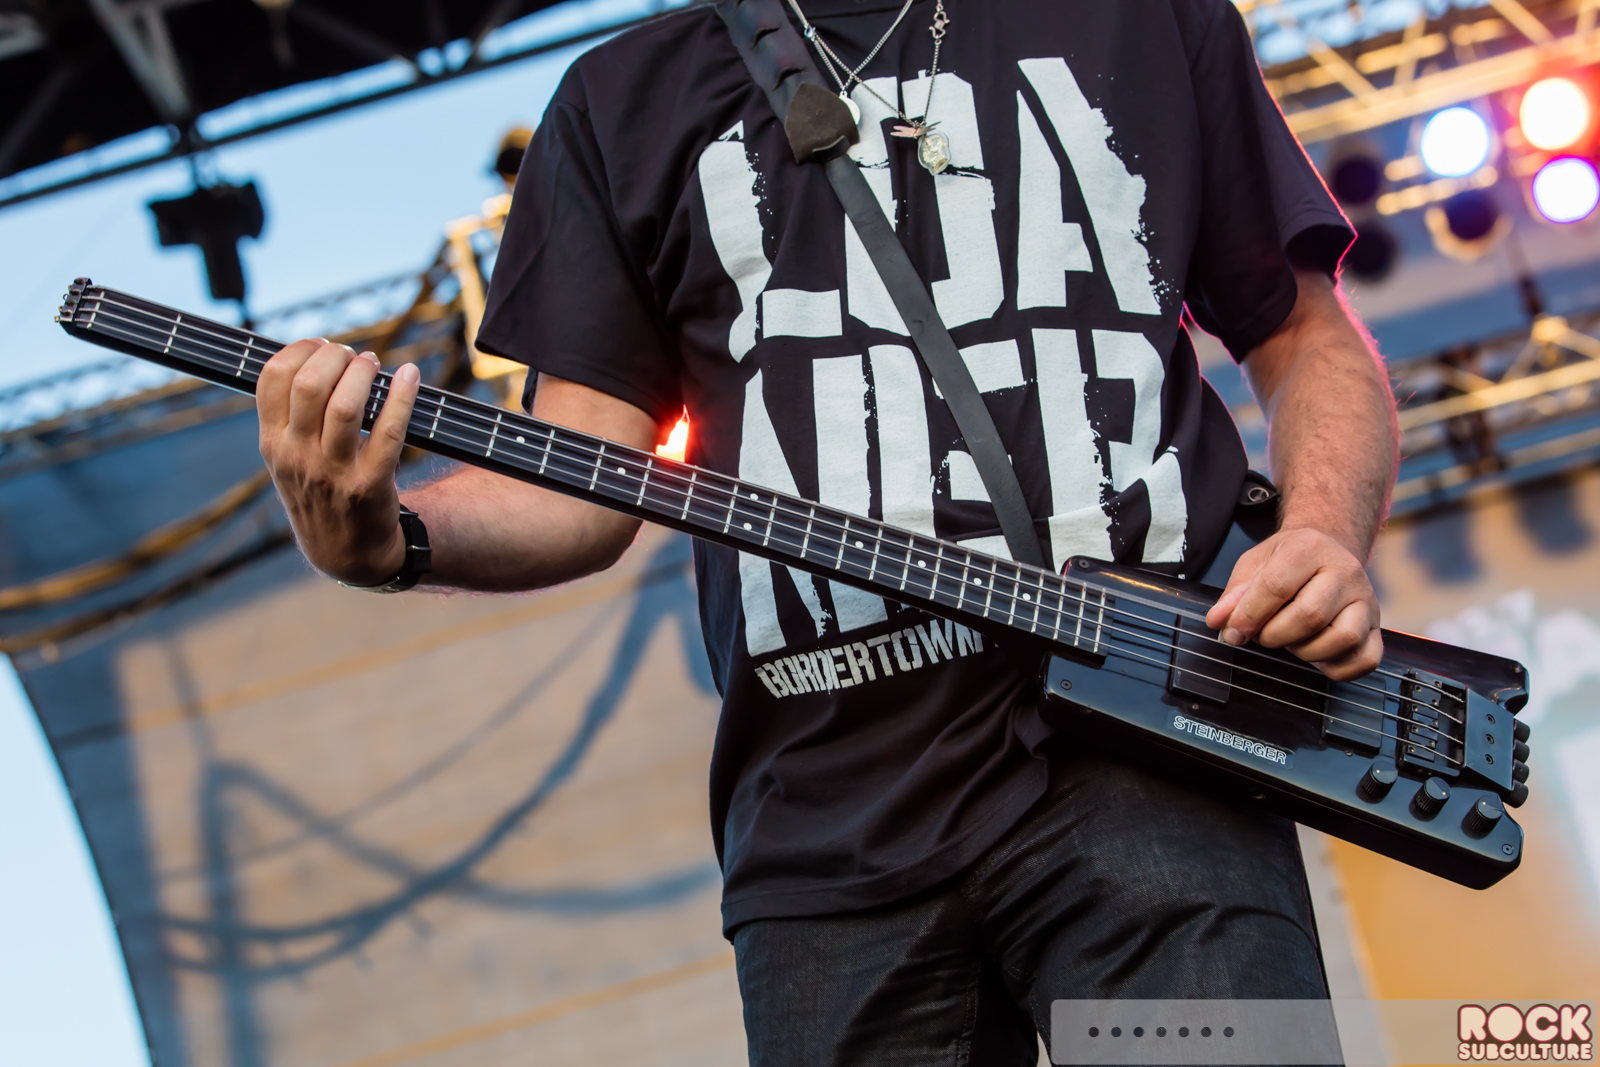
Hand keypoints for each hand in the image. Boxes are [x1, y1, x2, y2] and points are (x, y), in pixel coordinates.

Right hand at [257, 339, 420, 584]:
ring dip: (364, 372)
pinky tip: (410, 376)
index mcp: (272, 443)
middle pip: (310, 385)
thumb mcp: (287, 459)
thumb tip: (313, 356)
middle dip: (335, 356)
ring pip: (346, 405)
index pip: (273, 379)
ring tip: (372, 363)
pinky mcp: (370, 484)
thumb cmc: (319, 491)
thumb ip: (290, 415)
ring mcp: (333, 472)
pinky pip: (389, 431)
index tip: (321, 345)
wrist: (345, 552)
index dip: (300, 349)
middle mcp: (297, 456)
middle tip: (353, 355)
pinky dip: (403, 397)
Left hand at [1203, 527, 1382, 680]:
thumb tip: (1218, 621)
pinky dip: (1338, 668)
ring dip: (1306, 652)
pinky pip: (1366, 659)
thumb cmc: (1288, 560)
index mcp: (1309, 548)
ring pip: (1342, 638)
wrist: (1327, 549)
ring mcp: (1367, 600)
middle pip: (1309, 616)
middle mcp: (1346, 571)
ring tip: (1290, 641)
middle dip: (1274, 635)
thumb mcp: (1255, 564)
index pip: (1276, 587)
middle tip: (1262, 635)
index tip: (1233, 633)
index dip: (1248, 616)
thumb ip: (1235, 594)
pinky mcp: (1378, 626)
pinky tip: (1318, 657)